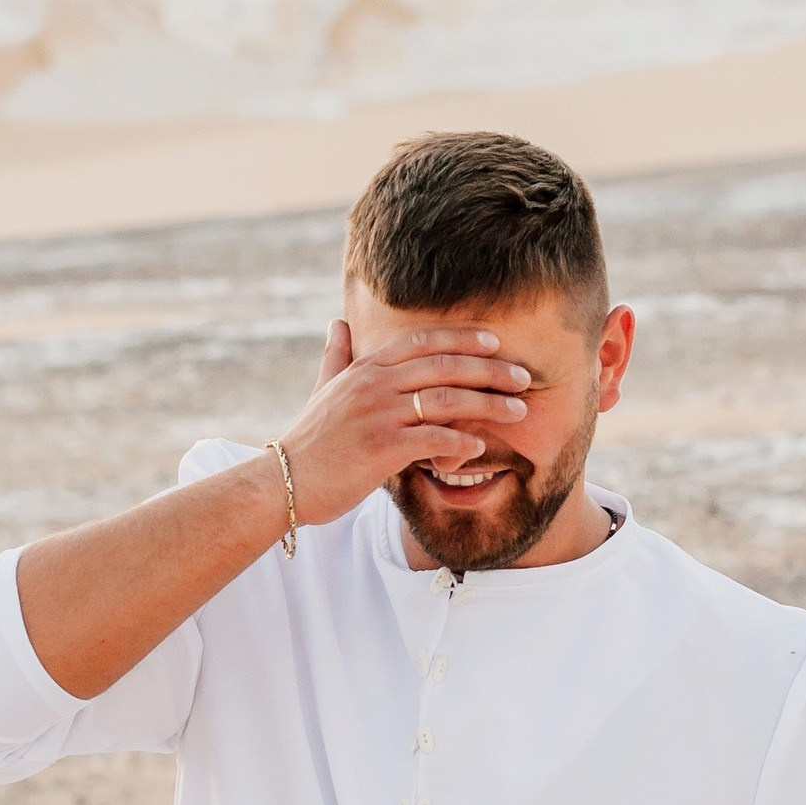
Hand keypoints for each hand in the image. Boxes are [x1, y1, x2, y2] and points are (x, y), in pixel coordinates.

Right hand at [275, 320, 530, 525]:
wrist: (283, 482)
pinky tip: (481, 447)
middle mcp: (373, 385)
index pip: (421, 342)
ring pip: (445, 399)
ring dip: (488, 404)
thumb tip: (337, 322)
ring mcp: (378, 415)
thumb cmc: (309, 440)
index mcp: (365, 369)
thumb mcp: (322, 389)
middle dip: (488, 369)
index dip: (461, 339)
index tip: (494, 342)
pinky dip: (461, 441)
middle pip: (443, 366)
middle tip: (522, 376)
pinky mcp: (380, 448)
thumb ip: (336, 356)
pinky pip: (433, 439)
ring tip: (518, 410)